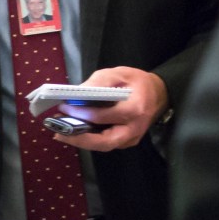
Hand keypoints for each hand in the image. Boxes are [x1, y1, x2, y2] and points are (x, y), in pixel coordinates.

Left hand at [50, 67, 167, 151]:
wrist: (160, 94)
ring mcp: (132, 138)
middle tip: (59, 132)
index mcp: (134, 109)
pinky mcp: (127, 142)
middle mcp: (134, 129)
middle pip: (104, 142)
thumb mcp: (118, 73)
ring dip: (81, 141)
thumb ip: (98, 82)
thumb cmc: (138, 82)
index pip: (103, 116)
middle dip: (79, 138)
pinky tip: (75, 133)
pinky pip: (106, 144)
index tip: (63, 106)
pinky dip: (90, 140)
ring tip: (62, 133)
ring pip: (103, 146)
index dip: (81, 113)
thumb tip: (76, 94)